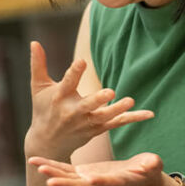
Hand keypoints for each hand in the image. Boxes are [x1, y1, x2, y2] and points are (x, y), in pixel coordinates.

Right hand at [26, 41, 153, 159]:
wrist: (47, 143)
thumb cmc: (43, 109)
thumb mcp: (38, 88)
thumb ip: (38, 64)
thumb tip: (34, 41)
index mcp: (59, 98)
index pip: (67, 84)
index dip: (74, 73)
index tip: (82, 61)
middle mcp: (73, 112)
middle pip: (87, 106)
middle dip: (97, 100)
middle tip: (110, 92)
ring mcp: (86, 123)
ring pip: (104, 117)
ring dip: (117, 110)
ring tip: (130, 101)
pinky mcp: (97, 130)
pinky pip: (117, 123)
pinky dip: (133, 118)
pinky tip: (150, 113)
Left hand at [28, 152, 174, 185]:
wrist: (140, 179)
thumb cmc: (149, 171)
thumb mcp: (153, 166)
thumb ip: (152, 165)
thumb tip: (153, 163)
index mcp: (117, 183)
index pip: (107, 183)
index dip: (99, 182)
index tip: (89, 180)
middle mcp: (99, 185)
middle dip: (65, 182)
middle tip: (49, 179)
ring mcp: (89, 180)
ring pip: (68, 178)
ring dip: (52, 172)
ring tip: (36, 164)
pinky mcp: (83, 174)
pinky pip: (64, 171)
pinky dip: (51, 166)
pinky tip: (37, 162)